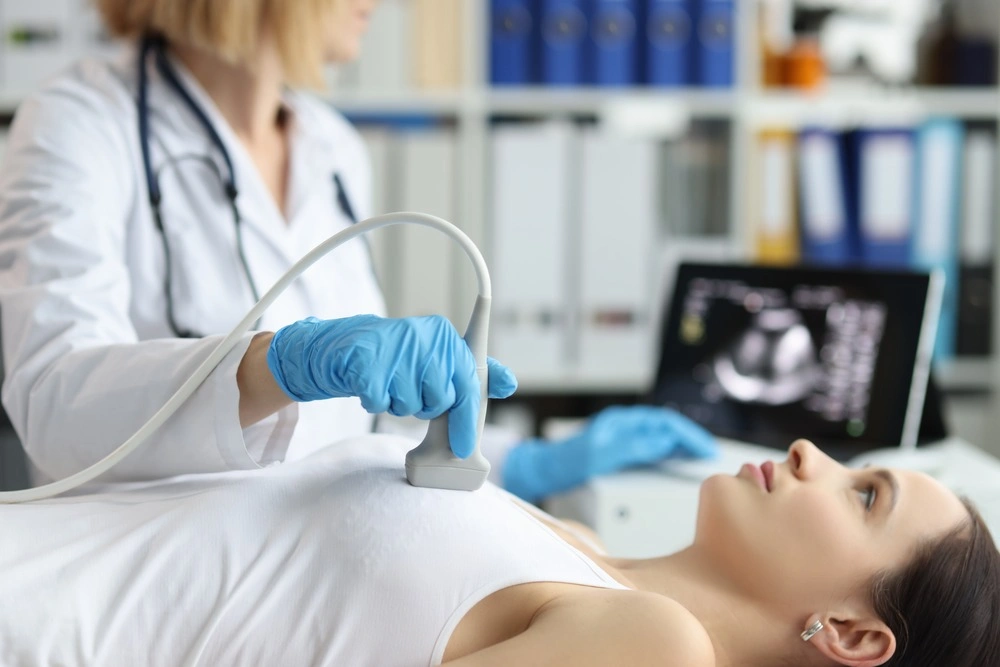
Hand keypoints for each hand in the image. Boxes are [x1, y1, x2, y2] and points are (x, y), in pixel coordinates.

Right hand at [266, 315, 517, 456]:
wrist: (350, 346)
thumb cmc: (402, 359)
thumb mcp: (440, 359)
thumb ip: (473, 373)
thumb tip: (509, 383)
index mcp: (446, 336)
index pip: (467, 383)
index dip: (466, 419)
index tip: (465, 446)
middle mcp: (425, 338)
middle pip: (439, 401)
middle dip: (427, 407)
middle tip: (414, 392)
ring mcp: (396, 350)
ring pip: (411, 406)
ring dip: (401, 405)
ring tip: (392, 383)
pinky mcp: (368, 365)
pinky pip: (382, 405)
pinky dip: (377, 403)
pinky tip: (374, 385)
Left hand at [503, 406, 716, 501]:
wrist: (542, 472)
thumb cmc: (565, 462)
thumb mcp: (600, 455)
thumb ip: (633, 446)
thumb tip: (665, 440)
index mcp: (621, 421)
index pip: (664, 421)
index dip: (687, 434)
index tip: (704, 449)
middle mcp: (623, 427)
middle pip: (665, 427)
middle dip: (689, 438)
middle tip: (710, 454)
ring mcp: (621, 439)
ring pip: (659, 437)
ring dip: (681, 445)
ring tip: (700, 457)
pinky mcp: (618, 453)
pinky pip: (650, 449)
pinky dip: (668, 453)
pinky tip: (677, 462)